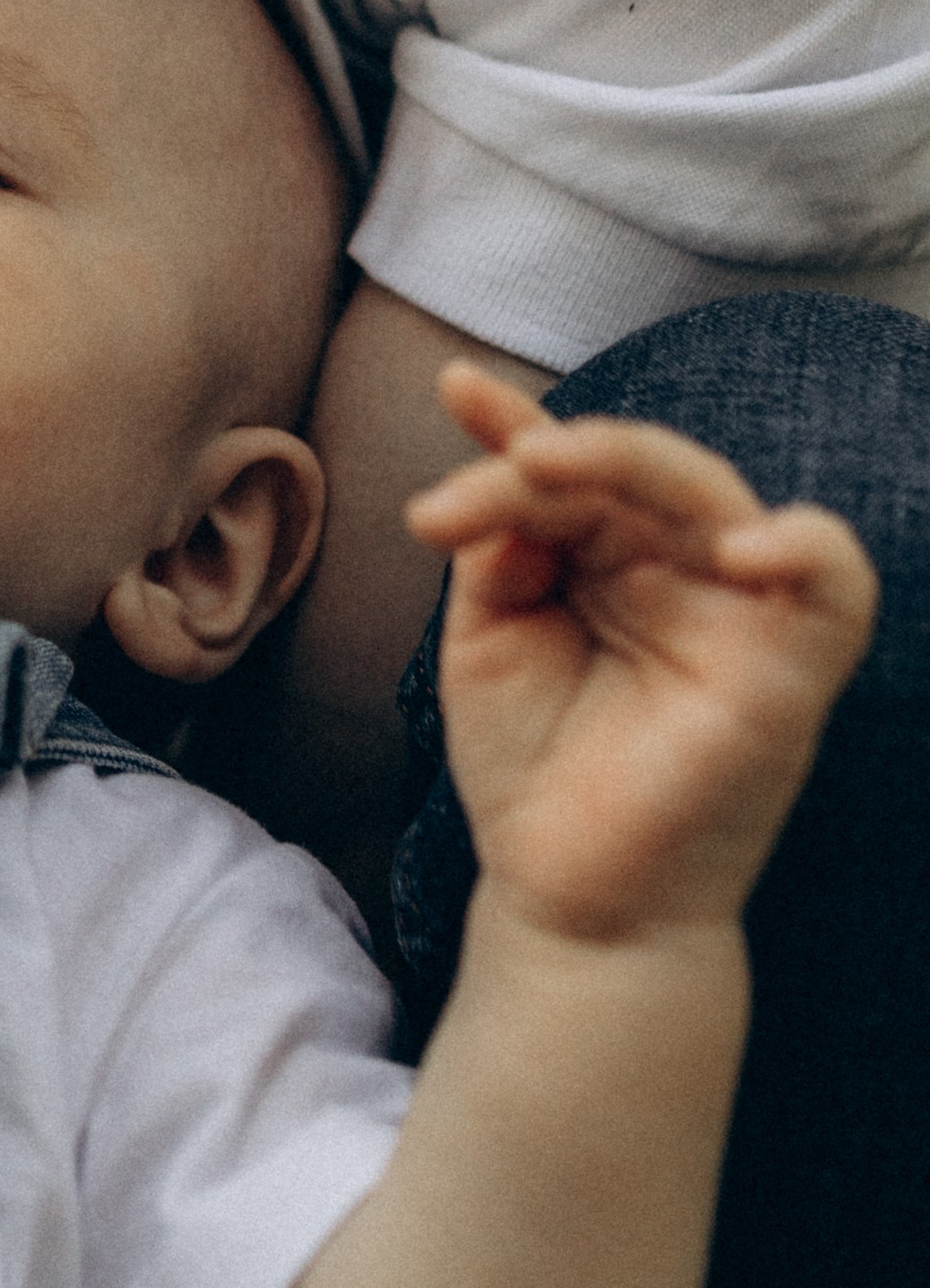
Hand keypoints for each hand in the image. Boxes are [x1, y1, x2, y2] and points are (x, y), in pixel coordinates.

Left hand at [407, 364, 876, 937]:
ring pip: (712, 497)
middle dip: (552, 454)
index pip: (574, 474)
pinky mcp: (789, 672)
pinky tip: (733, 546)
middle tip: (489, 466)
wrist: (567, 900)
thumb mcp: (490, 641)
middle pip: (634, 472)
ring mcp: (739, 614)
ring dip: (625, 463)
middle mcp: (683, 573)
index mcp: (613, 559)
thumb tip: (514, 485)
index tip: (453, 387)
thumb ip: (503, 551)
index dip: (514, 425)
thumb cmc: (534, 771)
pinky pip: (835, 583)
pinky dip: (803, 548)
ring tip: (539, 465)